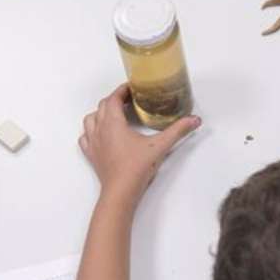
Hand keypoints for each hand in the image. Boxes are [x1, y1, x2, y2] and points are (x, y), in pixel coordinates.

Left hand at [78, 85, 200, 200]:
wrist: (120, 191)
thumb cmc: (136, 168)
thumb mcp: (160, 146)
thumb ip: (178, 131)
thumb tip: (194, 120)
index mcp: (113, 122)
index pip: (114, 98)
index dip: (122, 90)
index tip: (132, 88)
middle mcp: (100, 129)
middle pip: (103, 106)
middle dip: (115, 100)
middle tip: (129, 101)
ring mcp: (93, 142)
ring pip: (90, 119)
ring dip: (100, 113)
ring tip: (114, 115)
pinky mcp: (91, 154)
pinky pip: (85, 137)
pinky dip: (91, 131)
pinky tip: (101, 134)